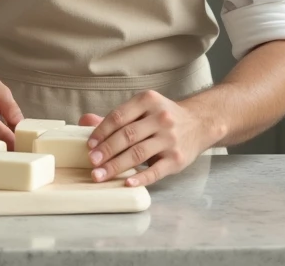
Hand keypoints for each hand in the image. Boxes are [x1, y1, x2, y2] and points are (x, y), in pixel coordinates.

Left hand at [80, 89, 215, 187]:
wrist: (200, 123)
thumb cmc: (163, 117)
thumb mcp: (142, 109)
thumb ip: (116, 117)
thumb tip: (84, 121)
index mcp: (148, 101)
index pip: (119, 116)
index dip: (101, 131)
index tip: (89, 145)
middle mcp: (161, 118)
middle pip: (127, 136)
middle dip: (106, 151)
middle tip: (91, 162)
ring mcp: (170, 139)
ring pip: (138, 154)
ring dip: (116, 166)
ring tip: (100, 175)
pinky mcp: (177, 159)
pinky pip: (156, 171)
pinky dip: (141, 178)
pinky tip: (127, 182)